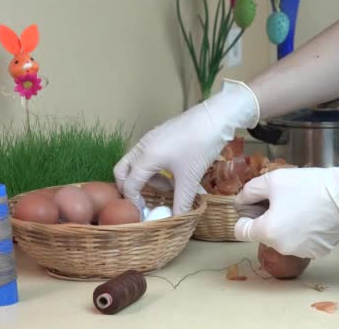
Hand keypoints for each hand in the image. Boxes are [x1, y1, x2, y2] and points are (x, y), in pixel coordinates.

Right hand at [114, 79, 259, 214]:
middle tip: (145, 201)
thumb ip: (181, 202)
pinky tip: (173, 173)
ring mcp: (149, 138)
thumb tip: (175, 220)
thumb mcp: (190, 178)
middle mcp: (142, 147)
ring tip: (169, 187)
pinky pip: (145, 155)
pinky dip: (152, 168)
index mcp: (146, 157)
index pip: (130, 185)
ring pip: (134, 163)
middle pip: (122, 171)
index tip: (145, 213)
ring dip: (145, 178)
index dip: (134, 202)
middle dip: (130, 188)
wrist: (215, 118)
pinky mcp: (158, 134)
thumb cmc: (201, 146)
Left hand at [233, 160, 338, 258]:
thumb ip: (249, 192)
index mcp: (267, 232)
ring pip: (283, 239)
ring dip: (285, 226)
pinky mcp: (318, 253)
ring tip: (301, 207)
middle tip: (283, 200)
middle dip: (267, 219)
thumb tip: (240, 202)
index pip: (240, 231)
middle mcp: (281, 248)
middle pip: (263, 234)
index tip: (257, 204)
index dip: (245, 215)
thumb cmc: (307, 186)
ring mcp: (301, 253)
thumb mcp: (272, 181)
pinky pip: (302, 242)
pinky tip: (314, 217)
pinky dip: (303, 232)